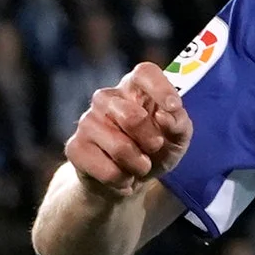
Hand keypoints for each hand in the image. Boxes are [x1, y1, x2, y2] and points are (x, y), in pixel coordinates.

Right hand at [62, 62, 191, 198]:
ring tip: (139, 167)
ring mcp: (87, 121)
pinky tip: (122, 177)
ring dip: (139, 166)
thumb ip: (179, 123)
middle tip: (154, 148)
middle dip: (152, 141)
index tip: (173, 108)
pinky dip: (122, 181)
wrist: (127, 180)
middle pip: (133, 117)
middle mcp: (107, 98)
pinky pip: (107, 170)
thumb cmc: (155, 151)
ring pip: (120, 148)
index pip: (144, 73)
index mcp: (134, 88)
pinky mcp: (74, 147)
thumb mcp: (177, 138)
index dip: (160, 88)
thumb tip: (167, 115)